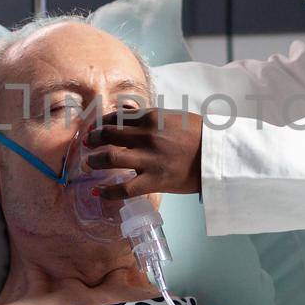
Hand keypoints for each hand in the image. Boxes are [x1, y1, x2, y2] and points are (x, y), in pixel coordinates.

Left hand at [84, 109, 202, 198]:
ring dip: (94, 161)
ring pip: (110, 158)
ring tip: (88, 164)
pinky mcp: (155, 181)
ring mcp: (149, 159)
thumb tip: (124, 112)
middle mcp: (147, 136)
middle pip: (108, 135)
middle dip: (93, 139)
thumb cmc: (198, 135)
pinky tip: (97, 192)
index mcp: (152, 117)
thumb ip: (148, 116)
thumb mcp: (173, 117)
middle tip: (86, 143)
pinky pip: (124, 188)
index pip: (117, 117)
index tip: (95, 127)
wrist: (218, 155)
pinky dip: (107, 192)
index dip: (101, 123)